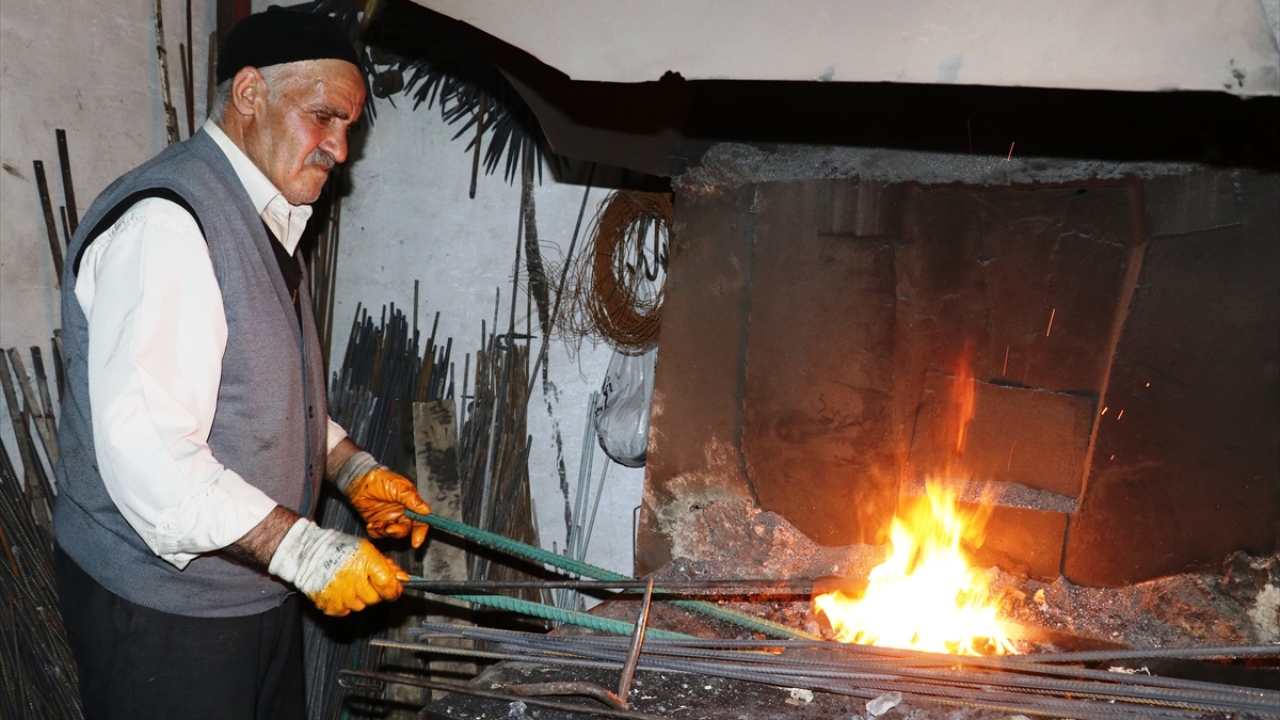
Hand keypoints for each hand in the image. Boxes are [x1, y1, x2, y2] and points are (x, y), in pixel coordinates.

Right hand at [268, 518, 408, 615]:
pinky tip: (339, 590)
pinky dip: (344, 603)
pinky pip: (345, 611)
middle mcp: (356, 583)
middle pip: (375, 599)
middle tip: (363, 578)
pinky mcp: (331, 606)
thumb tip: (403, 578)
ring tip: (348, 582)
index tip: (393, 587)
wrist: (308, 552)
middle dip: (374, 590)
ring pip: (360, 606)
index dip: (394, 589)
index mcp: (368, 565)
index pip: (390, 587)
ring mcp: (343, 597)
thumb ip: (386, 566)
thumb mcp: (367, 550)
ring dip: (358, 597)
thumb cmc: (337, 548)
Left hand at [342, 459, 431, 547]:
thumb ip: (412, 500)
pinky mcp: (377, 522)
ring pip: (392, 533)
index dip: (420, 532)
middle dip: (399, 532)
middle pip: (406, 529)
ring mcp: (389, 518)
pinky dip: (375, 532)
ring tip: (377, 524)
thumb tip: (426, 510)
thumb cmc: (381, 479)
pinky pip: (378, 534)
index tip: (416, 541)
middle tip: (390, 529)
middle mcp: (402, 513)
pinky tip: (371, 525)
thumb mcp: (399, 487)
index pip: (420, 520)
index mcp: (411, 504)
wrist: (359, 481)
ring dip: (385, 531)